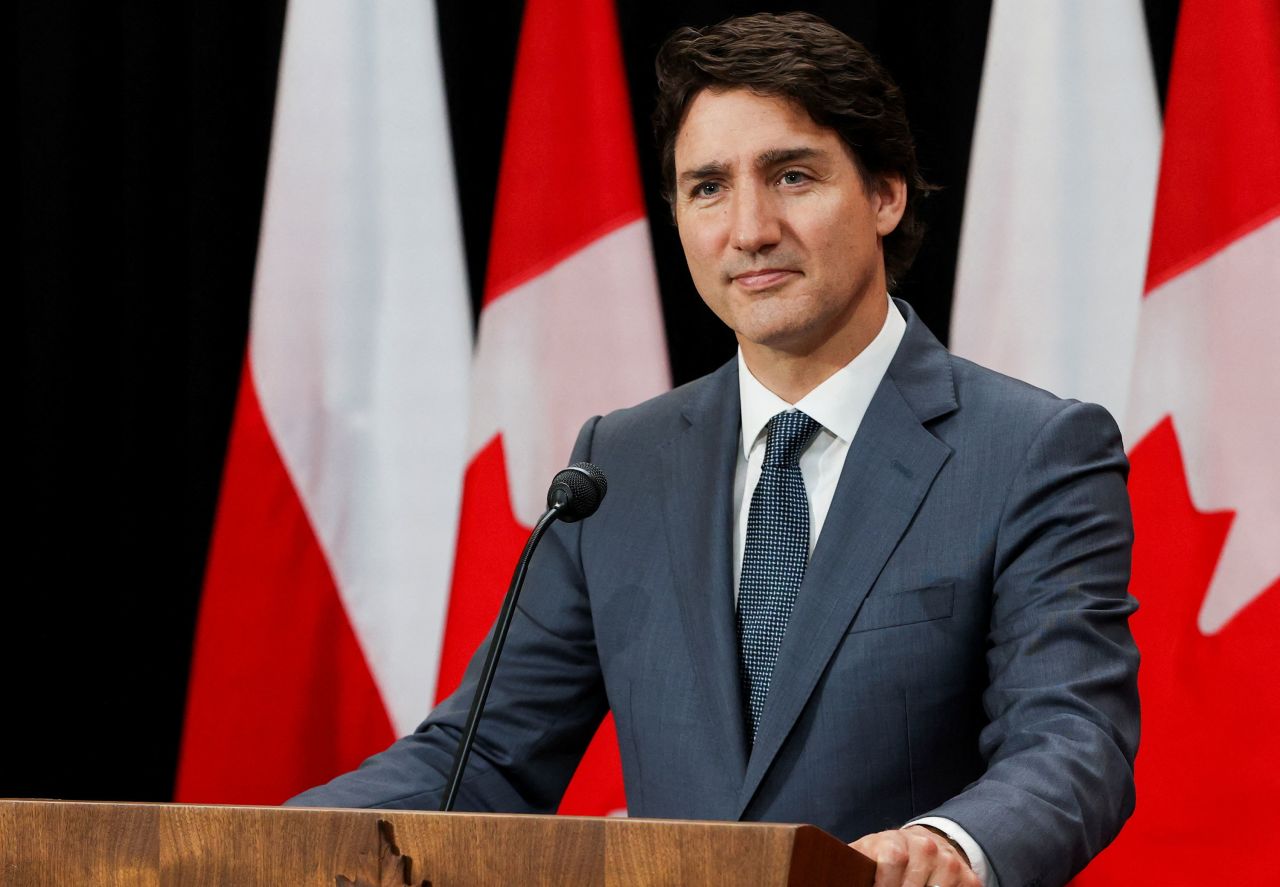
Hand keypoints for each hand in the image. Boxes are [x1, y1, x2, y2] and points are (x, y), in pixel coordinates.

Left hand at [849, 825, 979, 886]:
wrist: (924, 844)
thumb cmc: (886, 855)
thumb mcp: (865, 855)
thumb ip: (852, 864)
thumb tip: (831, 875)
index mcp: (894, 841)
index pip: (892, 860)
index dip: (884, 884)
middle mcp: (925, 847)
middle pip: (912, 886)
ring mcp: (949, 862)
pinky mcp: (968, 878)